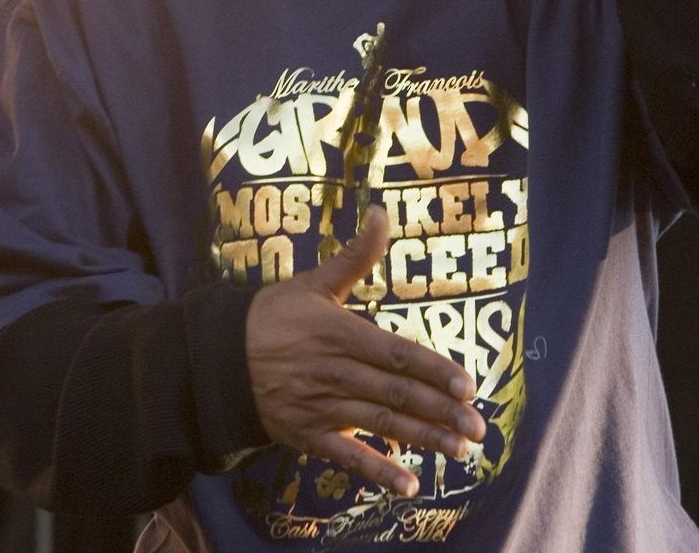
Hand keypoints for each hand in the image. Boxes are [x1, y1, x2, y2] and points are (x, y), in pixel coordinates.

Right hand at [245, 206, 485, 496]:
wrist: (220, 358)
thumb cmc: (274, 315)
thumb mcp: (315, 282)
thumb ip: (355, 254)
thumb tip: (381, 211)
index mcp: (341, 334)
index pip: (397, 354)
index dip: (434, 370)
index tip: (467, 386)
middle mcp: (336, 373)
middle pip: (397, 394)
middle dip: (441, 411)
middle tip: (478, 427)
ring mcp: (323, 407)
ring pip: (381, 425)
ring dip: (423, 439)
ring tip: (459, 450)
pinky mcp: (309, 435)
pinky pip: (348, 458)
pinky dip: (378, 472)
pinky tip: (409, 485)